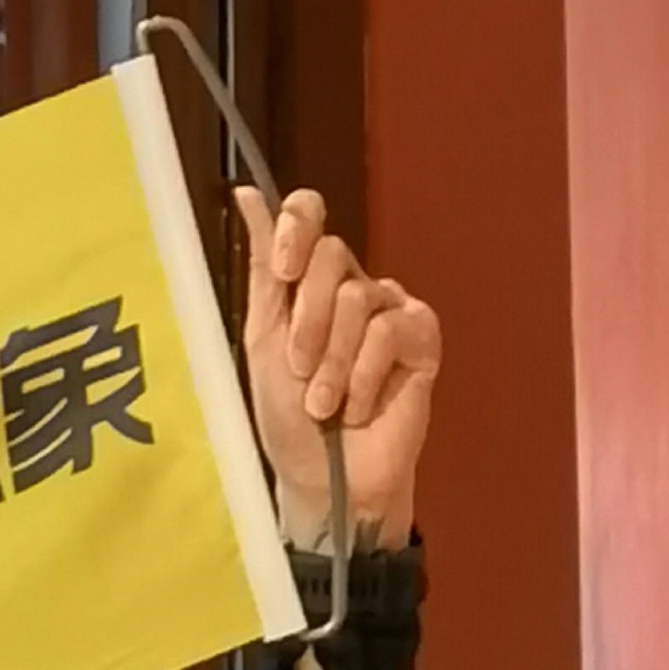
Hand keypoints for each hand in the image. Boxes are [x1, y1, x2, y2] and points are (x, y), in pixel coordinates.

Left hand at [235, 188, 440, 553]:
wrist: (326, 476)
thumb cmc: (287, 414)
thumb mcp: (263, 338)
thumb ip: (263, 267)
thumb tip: (246, 193)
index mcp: (306, 278)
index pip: (308, 212)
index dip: (297, 225)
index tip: (284, 268)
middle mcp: (350, 283)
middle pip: (330, 255)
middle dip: (306, 321)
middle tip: (300, 371)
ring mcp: (389, 308)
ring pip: (357, 296)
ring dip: (333, 362)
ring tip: (327, 404)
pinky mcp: (422, 337)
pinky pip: (392, 329)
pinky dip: (367, 373)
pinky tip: (362, 405)